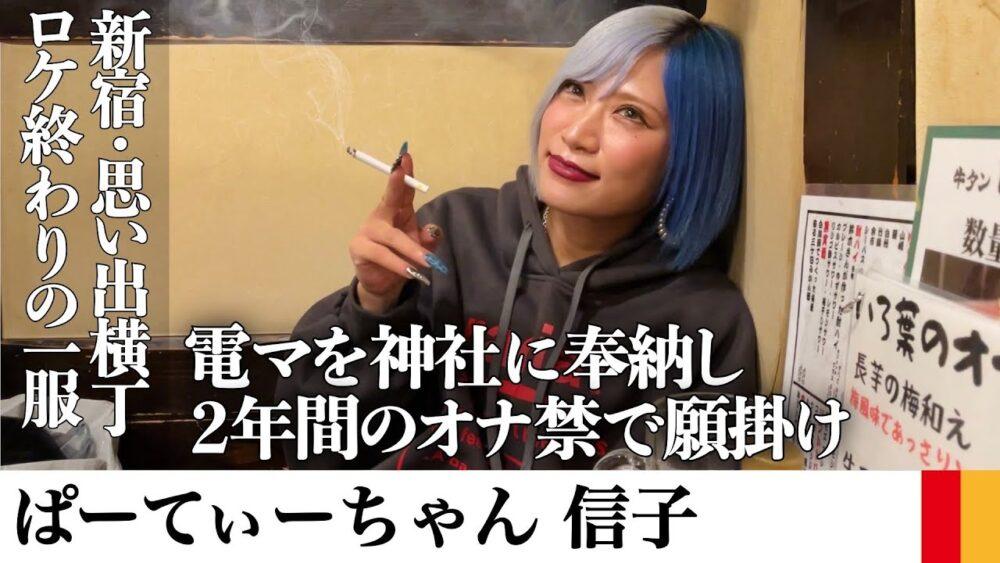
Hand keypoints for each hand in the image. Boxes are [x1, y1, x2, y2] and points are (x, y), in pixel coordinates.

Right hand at [348, 150, 443, 312]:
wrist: (384, 282)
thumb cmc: (402, 257)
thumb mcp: (420, 247)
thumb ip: (428, 239)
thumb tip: (433, 231)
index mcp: (396, 210)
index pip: (401, 190)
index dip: (403, 174)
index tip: (406, 156)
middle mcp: (380, 216)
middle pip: (389, 199)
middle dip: (396, 186)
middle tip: (402, 172)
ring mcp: (368, 231)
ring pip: (390, 236)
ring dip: (410, 249)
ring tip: (427, 262)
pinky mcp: (360, 248)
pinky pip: (380, 254)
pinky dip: (397, 263)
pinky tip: (409, 271)